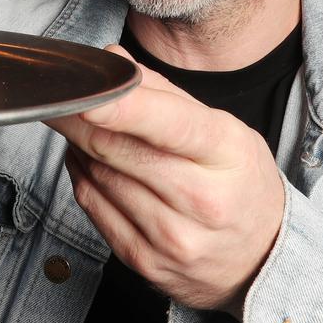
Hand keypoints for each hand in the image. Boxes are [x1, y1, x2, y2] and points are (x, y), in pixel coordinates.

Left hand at [46, 45, 284, 315]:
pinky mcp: (145, 261)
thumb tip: (114, 61)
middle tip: (61, 97)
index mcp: (226, 154)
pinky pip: (91, 206)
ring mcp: (172, 237)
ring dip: (79, 145)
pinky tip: (91, 161)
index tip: (87, 91)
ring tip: (86, 129)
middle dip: (77, 117)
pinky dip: (82, 176)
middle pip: (117, 149)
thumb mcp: (222, 128)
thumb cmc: (239, 182)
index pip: (169, 125)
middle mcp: (202, 200)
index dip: (122, 107)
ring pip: (98, 176)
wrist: (261, 257)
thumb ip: (163, 93)